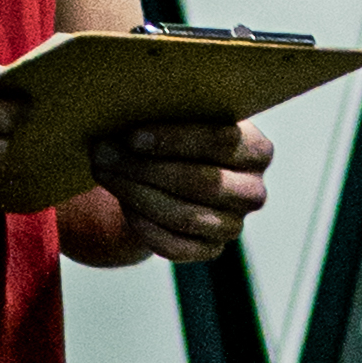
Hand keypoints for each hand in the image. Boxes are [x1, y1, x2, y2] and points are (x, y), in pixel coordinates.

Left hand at [77, 116, 271, 271]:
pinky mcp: (210, 250)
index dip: (175, 139)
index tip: (132, 136)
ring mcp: (234, 225)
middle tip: (104, 155)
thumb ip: (167, 112)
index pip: (222, 142)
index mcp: (257, 150)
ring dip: (138, 194)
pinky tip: (124, 205)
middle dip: (146, 169)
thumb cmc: (172, 138)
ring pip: (186, 216)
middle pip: (203, 182)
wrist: (169, 178)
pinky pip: (176, 245)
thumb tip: (123, 114)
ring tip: (104, 173)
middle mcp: (253, 191)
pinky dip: (145, 226)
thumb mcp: (179, 118)